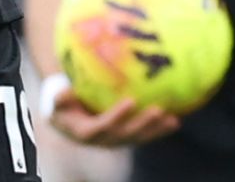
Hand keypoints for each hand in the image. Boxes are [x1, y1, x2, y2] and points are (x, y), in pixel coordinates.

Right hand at [49, 88, 178, 147]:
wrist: (71, 119)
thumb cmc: (64, 106)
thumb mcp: (57, 103)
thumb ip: (60, 99)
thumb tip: (64, 92)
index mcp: (87, 132)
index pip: (103, 126)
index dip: (117, 116)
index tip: (130, 101)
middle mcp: (105, 140)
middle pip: (126, 135)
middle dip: (143, 124)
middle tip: (158, 110)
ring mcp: (118, 140)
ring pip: (139, 138)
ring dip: (156, 129)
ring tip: (171, 119)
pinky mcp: (129, 138)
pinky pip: (146, 135)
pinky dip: (161, 130)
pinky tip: (177, 119)